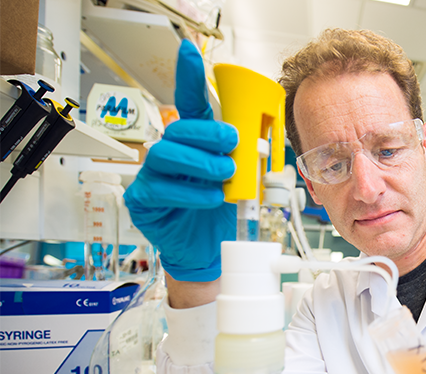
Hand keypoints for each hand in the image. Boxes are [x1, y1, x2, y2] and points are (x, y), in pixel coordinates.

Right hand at [123, 40, 237, 281]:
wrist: (209, 250)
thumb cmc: (220, 211)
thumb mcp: (239, 180)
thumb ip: (245, 158)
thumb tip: (262, 143)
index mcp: (193, 143)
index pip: (189, 104)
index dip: (188, 76)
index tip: (188, 51)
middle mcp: (169, 152)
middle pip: (179, 127)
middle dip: (209, 132)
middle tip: (233, 143)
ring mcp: (152, 175)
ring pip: (168, 153)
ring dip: (202, 162)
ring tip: (225, 174)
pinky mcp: (143, 200)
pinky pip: (162, 188)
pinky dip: (192, 192)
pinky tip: (212, 198)